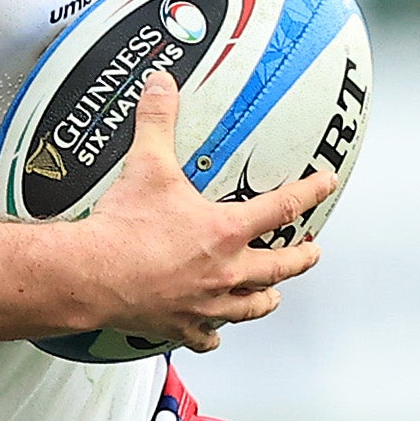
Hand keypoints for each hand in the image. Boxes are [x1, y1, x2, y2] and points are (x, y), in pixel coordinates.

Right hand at [64, 69, 337, 350]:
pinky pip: (206, 336)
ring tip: (271, 296)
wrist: (93, 275)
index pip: (283, 207)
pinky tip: (213, 332)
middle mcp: (226, 270)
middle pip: (279, 267)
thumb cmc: (125, 227)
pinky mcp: (180, 325)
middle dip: (301, 259)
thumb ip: (158, 121)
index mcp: (226, 230)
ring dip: (265, 299)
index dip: (311, 192)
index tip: (326, 184)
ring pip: (251, 306)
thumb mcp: (146, 163)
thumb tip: (161, 85)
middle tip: (312, 253)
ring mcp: (206, 302)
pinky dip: (212, 334)